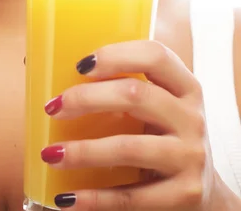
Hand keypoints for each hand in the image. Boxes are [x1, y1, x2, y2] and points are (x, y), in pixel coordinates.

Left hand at [40, 40, 232, 210]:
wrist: (204, 193)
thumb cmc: (161, 136)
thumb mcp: (155, 108)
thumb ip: (121, 89)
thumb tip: (47, 76)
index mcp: (183, 87)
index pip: (155, 55)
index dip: (116, 55)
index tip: (80, 65)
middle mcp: (191, 118)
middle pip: (136, 95)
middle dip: (86, 98)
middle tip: (53, 108)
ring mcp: (190, 157)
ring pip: (129, 147)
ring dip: (83, 151)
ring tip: (51, 154)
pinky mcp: (185, 196)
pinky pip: (131, 196)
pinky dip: (94, 198)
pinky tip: (67, 198)